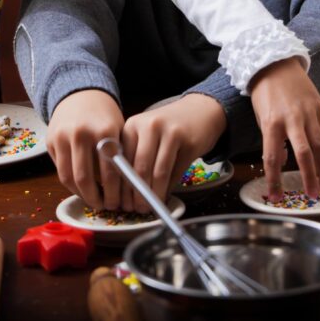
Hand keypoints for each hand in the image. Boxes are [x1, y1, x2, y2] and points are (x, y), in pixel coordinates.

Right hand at [47, 90, 124, 209]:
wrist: (80, 95)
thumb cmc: (103, 118)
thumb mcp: (118, 131)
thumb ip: (119, 156)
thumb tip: (124, 191)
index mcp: (104, 130)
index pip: (110, 171)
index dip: (114, 192)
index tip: (118, 204)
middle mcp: (81, 133)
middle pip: (85, 178)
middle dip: (95, 198)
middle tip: (104, 207)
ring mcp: (62, 137)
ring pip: (68, 177)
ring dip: (81, 194)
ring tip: (92, 201)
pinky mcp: (50, 141)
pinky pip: (60, 170)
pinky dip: (71, 184)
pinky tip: (81, 189)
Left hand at [120, 94, 226, 212]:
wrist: (200, 111)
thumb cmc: (168, 128)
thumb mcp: (146, 135)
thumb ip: (135, 156)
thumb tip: (126, 193)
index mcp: (132, 125)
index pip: (120, 159)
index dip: (119, 184)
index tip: (119, 202)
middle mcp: (149, 126)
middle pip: (139, 167)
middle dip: (136, 193)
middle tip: (136, 209)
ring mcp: (169, 132)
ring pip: (158, 172)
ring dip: (154, 194)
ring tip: (150, 206)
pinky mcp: (187, 141)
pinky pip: (175, 171)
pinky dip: (169, 188)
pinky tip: (164, 197)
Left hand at [249, 57, 319, 200]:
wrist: (276, 63)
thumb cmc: (264, 92)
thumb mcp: (261, 116)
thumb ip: (272, 139)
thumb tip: (282, 162)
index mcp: (271, 122)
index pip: (273, 158)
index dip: (275, 180)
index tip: (276, 196)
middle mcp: (292, 119)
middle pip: (304, 154)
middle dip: (309, 178)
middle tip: (312, 195)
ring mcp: (309, 113)